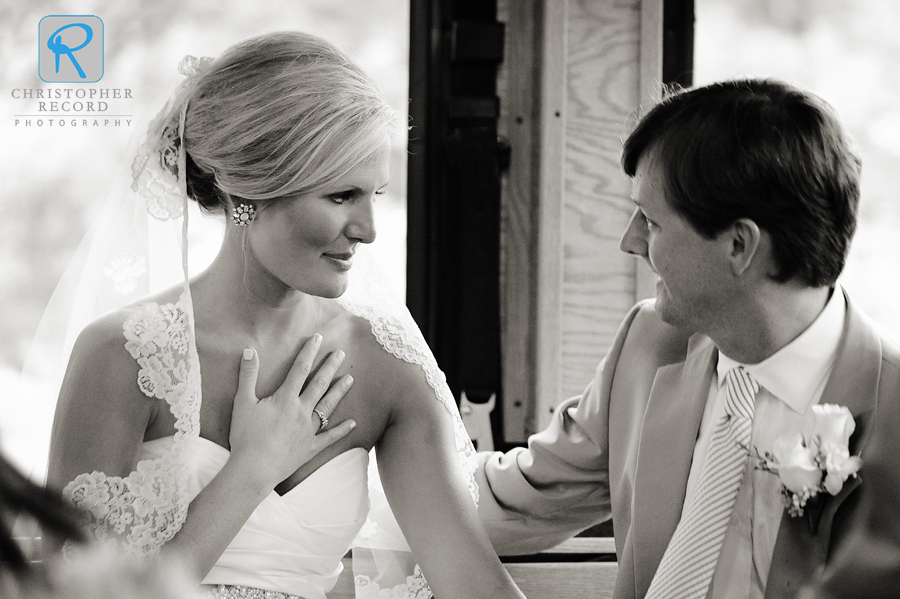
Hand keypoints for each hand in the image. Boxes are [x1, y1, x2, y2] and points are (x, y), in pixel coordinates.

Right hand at [227, 334, 355, 488]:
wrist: (253, 469)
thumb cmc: (245, 436)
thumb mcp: (242, 402)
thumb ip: (247, 375)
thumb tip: (249, 350)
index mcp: (285, 399)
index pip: (300, 369)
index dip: (309, 352)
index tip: (318, 338)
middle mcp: (301, 411)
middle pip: (319, 384)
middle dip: (330, 367)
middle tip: (341, 354)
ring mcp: (308, 430)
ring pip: (328, 407)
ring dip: (339, 392)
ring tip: (350, 379)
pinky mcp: (310, 448)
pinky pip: (330, 437)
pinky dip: (342, 430)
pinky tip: (353, 423)